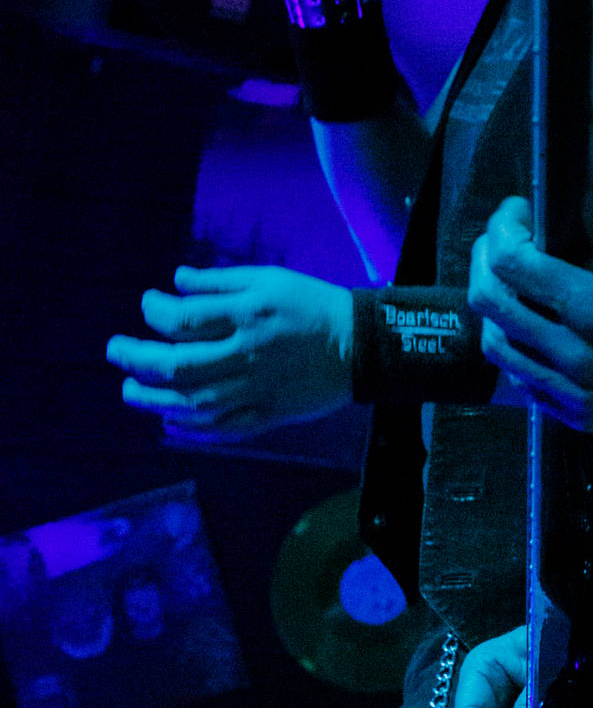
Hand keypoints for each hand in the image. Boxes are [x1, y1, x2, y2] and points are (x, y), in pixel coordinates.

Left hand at [105, 265, 354, 438]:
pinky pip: (221, 428)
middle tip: (115, 351)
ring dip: (153, 399)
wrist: (362, 344)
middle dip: (137, 359)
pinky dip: (191, 429)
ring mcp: (255, 389)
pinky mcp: (267, 414)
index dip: (155, 312)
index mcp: (248, 316)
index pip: (185, 320)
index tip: (147, 303)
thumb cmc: (313, 303)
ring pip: (192, 402)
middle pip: (179, 365)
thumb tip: (176, 280)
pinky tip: (169, 422)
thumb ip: (221, 281)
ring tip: (130, 390)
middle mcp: (246, 355)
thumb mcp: (270, 278)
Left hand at [467, 140, 592, 434]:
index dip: (502, 228)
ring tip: (516, 282)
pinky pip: (525, 383)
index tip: (517, 212)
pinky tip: (538, 324)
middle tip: (504, 240)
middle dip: (485, 261)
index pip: (512, 264)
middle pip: (491, 306)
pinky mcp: (583, 415)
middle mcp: (581, 354)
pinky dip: (520, 349)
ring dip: (496, 308)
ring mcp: (579, 391)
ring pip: (498, 348)